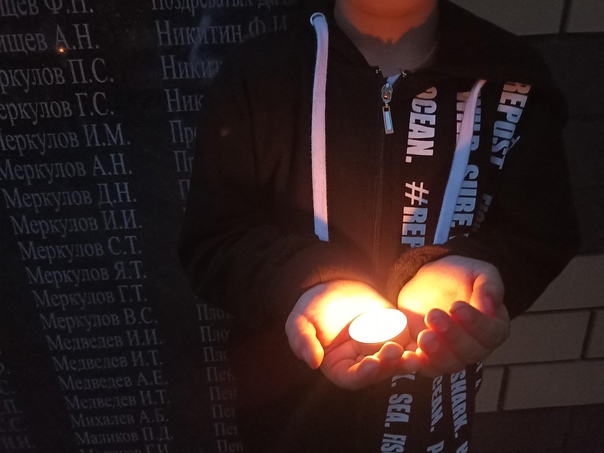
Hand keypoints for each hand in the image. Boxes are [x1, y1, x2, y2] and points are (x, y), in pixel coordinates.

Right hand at [285, 280, 421, 389]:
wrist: (334, 285)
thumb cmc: (312, 307)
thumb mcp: (299, 322)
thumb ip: (303, 341)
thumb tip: (311, 362)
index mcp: (341, 369)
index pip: (353, 378)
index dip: (363, 374)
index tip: (371, 364)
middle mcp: (364, 364)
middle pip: (381, 371)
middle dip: (390, 365)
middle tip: (395, 351)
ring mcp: (383, 350)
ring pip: (399, 360)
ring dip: (409, 359)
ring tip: (416, 352)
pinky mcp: (398, 334)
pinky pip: (411, 342)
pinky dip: (420, 343)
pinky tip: (427, 337)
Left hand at [397, 256, 509, 376]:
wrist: (427, 282)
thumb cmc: (457, 278)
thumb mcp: (478, 272)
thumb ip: (489, 286)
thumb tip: (489, 306)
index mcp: (493, 327)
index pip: (491, 333)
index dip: (475, 323)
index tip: (456, 306)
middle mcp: (476, 347)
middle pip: (470, 353)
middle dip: (452, 336)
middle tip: (433, 315)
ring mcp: (452, 356)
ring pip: (450, 365)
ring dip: (436, 353)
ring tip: (423, 335)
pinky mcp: (429, 359)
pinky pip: (427, 369)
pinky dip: (418, 363)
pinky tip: (409, 352)